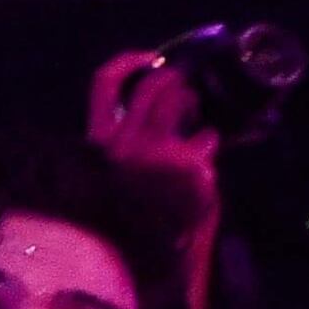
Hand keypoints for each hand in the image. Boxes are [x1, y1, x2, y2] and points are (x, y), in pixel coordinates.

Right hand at [87, 48, 223, 228]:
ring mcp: (156, 150)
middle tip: (182, 83)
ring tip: (195, 109)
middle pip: (151, 87)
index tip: (148, 57)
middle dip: (171, 78)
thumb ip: (124, 142)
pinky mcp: (185, 163)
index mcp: (99, 141)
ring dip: (190, 100)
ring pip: (178, 104)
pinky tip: (209, 144)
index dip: (127, 63)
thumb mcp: (113, 172)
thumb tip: (155, 111)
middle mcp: (124, 140)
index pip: (104, 85)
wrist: (145, 251)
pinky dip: (208, 140)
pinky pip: (204, 138)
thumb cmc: (129, 213)